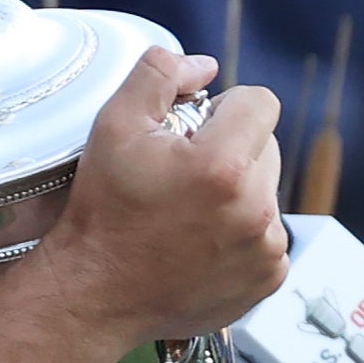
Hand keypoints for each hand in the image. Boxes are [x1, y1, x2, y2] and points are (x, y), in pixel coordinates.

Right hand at [43, 49, 286, 344]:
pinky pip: (268, 235)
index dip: (224, 108)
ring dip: (237, 193)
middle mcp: (257, 210)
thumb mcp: (113, 127)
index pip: (260, 103)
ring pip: (267, 192)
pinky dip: (242, 234)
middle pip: (266, 147)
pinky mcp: (268, 279)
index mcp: (224, 167)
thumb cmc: (101, 213)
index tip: (194, 130)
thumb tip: (205, 66)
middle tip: (182, 175)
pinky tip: (199, 245)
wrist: (95, 296)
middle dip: (231, 151)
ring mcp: (266, 250)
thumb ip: (159, 75)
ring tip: (188, 214)